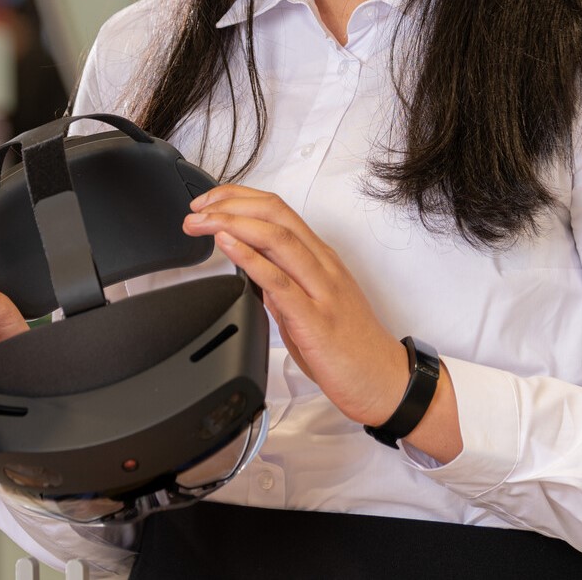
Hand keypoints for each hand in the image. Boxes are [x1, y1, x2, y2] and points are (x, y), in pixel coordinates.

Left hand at [182, 185, 409, 428]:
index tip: (209, 203)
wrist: (385, 382)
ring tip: (202, 223)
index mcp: (321, 259)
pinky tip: (228, 246)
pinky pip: (279, 281)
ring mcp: (322, 289)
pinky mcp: (316, 319)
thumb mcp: (312, 306)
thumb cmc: (353, 347)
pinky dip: (249, 257)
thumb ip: (284, 286)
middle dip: (229, 205)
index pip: (278, 211)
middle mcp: (323, 266)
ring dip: (232, 224)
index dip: (239, 199)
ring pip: (277, 238)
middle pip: (275, 214)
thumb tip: (253, 272)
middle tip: (196, 210)